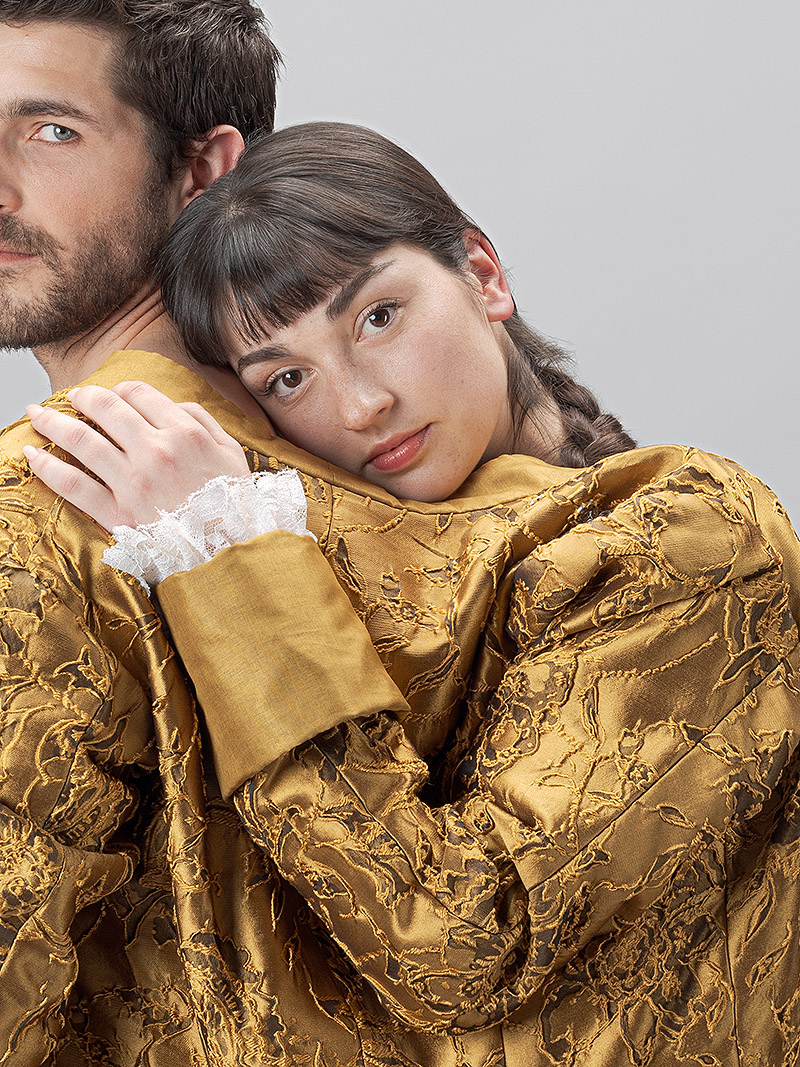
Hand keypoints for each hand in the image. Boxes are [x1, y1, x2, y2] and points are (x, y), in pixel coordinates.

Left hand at [24, 381, 250, 531]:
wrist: (229, 554)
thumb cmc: (233, 504)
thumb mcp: (232, 454)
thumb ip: (203, 421)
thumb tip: (171, 405)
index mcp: (185, 433)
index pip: (138, 394)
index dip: (120, 389)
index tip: (113, 395)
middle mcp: (155, 452)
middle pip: (105, 408)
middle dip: (82, 397)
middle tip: (72, 396)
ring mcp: (133, 484)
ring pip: (80, 441)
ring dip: (52, 422)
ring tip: (37, 414)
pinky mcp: (117, 515)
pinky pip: (72, 485)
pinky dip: (46, 466)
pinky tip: (30, 454)